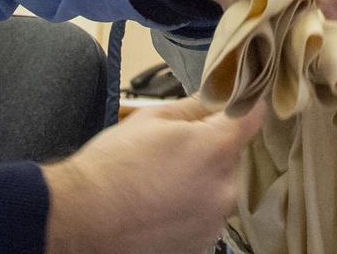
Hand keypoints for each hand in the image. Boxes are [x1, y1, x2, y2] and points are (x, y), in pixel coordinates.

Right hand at [43, 97, 265, 252]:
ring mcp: (215, 220)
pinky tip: (162, 202)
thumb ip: (193, 106)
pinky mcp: (202, 243)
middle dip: (214, 147)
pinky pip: (208, 214)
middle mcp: (225, 188)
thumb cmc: (113, 165)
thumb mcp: (151, 119)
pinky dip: (193, 206)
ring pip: (221, 187)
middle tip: (178, 148)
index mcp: (217, 149)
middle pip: (234, 156)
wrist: (84, 217)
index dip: (246, 104)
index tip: (239, 100)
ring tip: (165, 180)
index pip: (253, 116)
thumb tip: (214, 98)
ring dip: (204, 179)